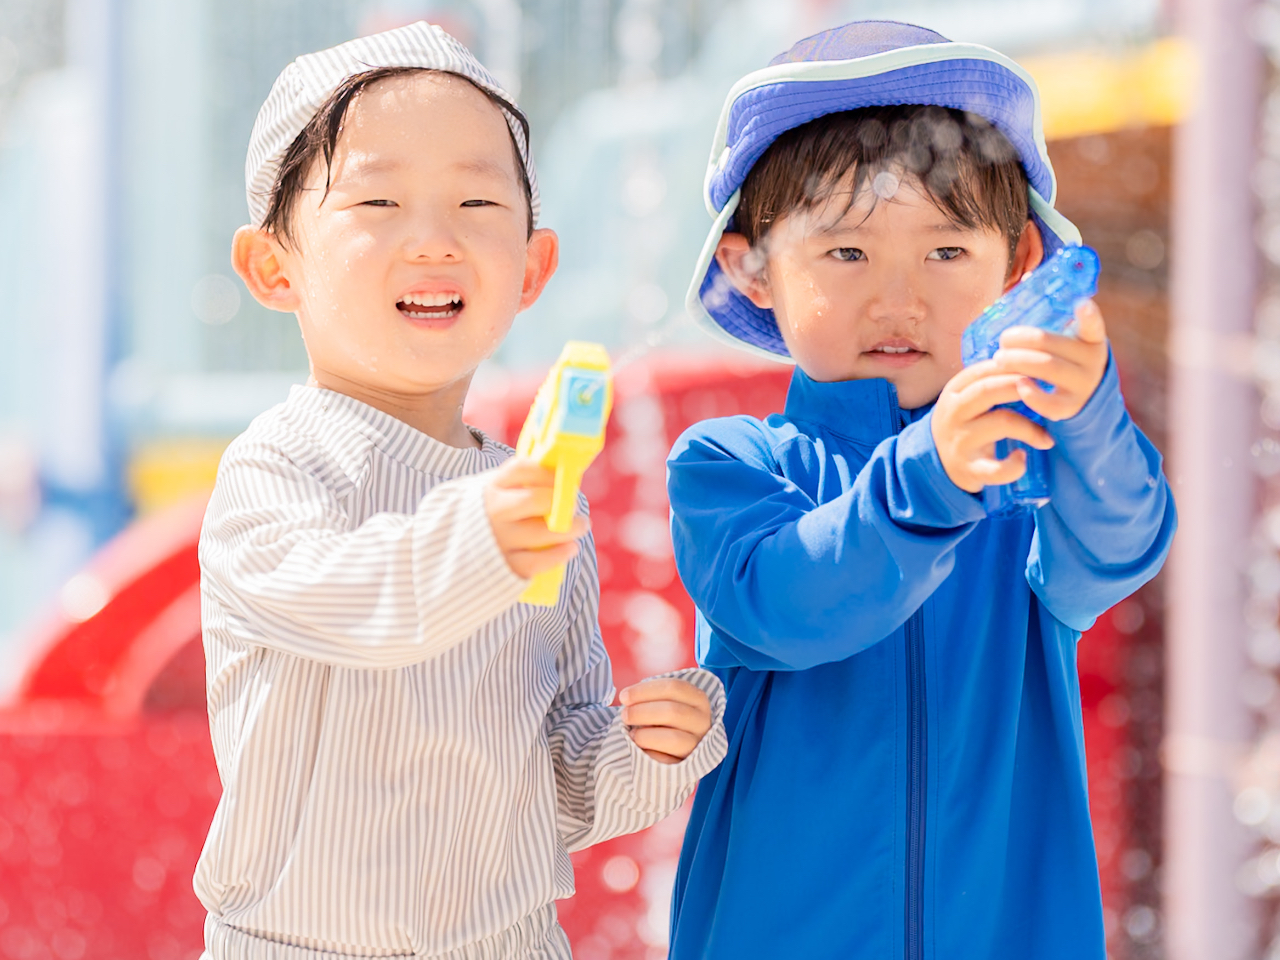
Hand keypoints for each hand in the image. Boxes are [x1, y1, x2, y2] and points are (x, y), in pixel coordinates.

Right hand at [484, 457, 589, 578]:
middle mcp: (493, 512)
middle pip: (535, 500)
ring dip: (570, 529)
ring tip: (581, 526)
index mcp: (491, 487)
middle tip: (574, 506)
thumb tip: (563, 478)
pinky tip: (571, 548)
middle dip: (562, 501)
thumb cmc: (487, 516)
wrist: (450, 552)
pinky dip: (559, 555)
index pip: (523, 469)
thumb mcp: (494, 492)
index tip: (563, 479)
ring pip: (541, 533)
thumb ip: (520, 484)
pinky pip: (537, 562)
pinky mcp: (504, 566)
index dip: (549, 472)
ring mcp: (498, 540)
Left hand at [619, 678, 712, 763]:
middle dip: (641, 712)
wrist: (675, 748)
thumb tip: (626, 698)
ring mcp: (697, 745)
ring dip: (645, 735)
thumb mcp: (663, 702)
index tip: (624, 696)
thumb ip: (650, 697)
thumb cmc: (664, 719)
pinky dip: (648, 754)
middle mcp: (702, 721)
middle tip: (624, 715)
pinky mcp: (687, 766)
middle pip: (672, 711)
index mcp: (698, 699)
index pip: (674, 688)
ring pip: (672, 739)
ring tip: (631, 734)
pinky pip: (665, 761)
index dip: (644, 690)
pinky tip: (640, 749)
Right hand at [931, 361, 1054, 493]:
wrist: (938, 463)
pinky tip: (1022, 459)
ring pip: (1001, 423)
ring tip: (1046, 438)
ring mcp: (960, 441)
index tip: (1038, 369)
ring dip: (1030, 428)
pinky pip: (995, 469)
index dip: (1015, 365)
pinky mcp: (969, 469)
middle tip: (1046, 393)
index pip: (985, 369)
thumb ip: (990, 379)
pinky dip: (1013, 466)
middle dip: (1022, 387)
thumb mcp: (966, 397)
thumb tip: (1031, 359)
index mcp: (954, 391)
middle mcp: (954, 413)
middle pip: (989, 390)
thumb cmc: (964, 423)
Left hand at [991, 298, 1108, 421]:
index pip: (1093, 325)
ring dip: (1019, 361)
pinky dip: (1032, 392)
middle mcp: (1092, 361)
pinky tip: (1017, 384)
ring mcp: (1083, 386)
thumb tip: (1026, 277)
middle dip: (1023, 340)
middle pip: (1053, 344)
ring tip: (999, 358)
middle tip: (1003, 339)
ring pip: (1048, 368)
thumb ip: (1049, 318)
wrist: (1077, 402)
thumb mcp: (1062, 340)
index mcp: (1090, 340)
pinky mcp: (1070, 408)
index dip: (1088, 315)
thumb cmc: (1060, 361)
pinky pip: (1049, 401)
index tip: (1082, 304)